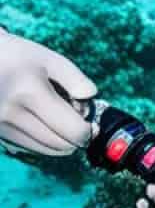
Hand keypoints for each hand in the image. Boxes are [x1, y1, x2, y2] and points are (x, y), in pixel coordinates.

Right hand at [0, 28, 95, 156]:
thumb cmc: (20, 57)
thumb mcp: (51, 59)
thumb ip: (75, 79)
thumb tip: (92, 98)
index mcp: (30, 93)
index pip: (69, 129)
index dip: (86, 132)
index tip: (91, 125)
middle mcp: (12, 115)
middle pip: (56, 144)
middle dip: (75, 139)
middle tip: (80, 123)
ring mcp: (0, 128)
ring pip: (41, 150)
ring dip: (59, 143)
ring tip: (63, 121)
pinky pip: (26, 148)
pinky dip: (42, 143)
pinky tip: (46, 126)